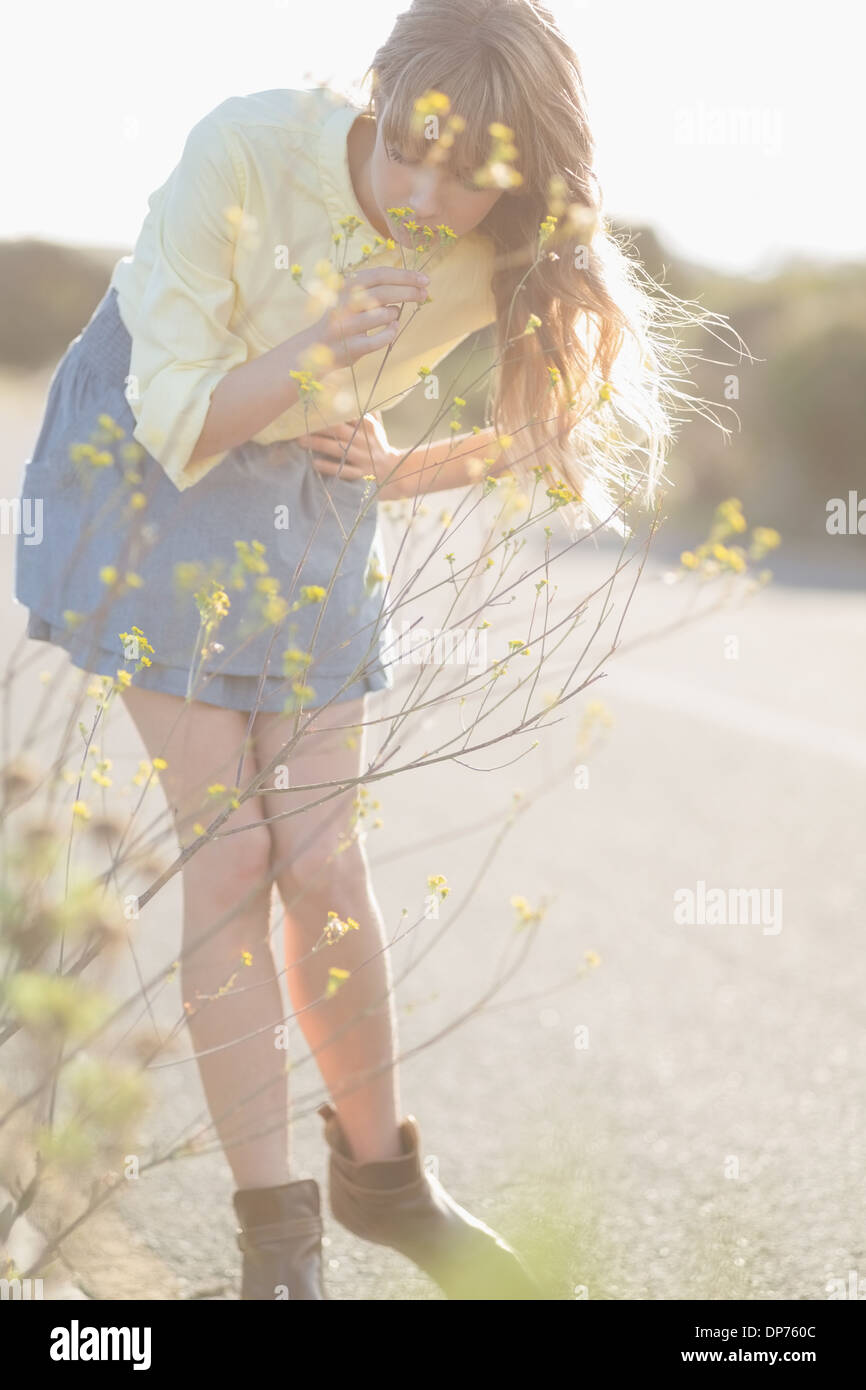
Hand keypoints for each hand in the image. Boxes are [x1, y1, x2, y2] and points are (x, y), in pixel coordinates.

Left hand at [294, 413, 404, 499]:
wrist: (394, 470)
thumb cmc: (378, 445)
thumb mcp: (375, 426)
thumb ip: (364, 409)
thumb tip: (352, 389)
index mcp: (366, 425)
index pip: (345, 414)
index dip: (327, 410)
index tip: (311, 405)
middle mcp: (364, 440)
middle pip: (338, 430)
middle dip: (318, 426)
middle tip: (297, 424)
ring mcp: (362, 458)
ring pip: (337, 449)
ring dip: (318, 444)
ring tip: (300, 441)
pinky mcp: (361, 474)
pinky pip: (342, 470)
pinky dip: (329, 467)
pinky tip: (315, 463)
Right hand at [309, 265, 428, 371]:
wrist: (315, 346)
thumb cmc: (343, 318)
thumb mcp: (352, 295)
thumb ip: (375, 287)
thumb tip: (412, 282)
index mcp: (345, 286)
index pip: (380, 274)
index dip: (405, 276)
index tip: (424, 279)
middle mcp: (343, 304)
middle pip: (384, 293)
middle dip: (409, 292)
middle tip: (424, 294)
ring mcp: (346, 327)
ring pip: (384, 315)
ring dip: (395, 314)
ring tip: (393, 315)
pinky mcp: (351, 347)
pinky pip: (381, 339)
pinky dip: (391, 333)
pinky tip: (392, 329)